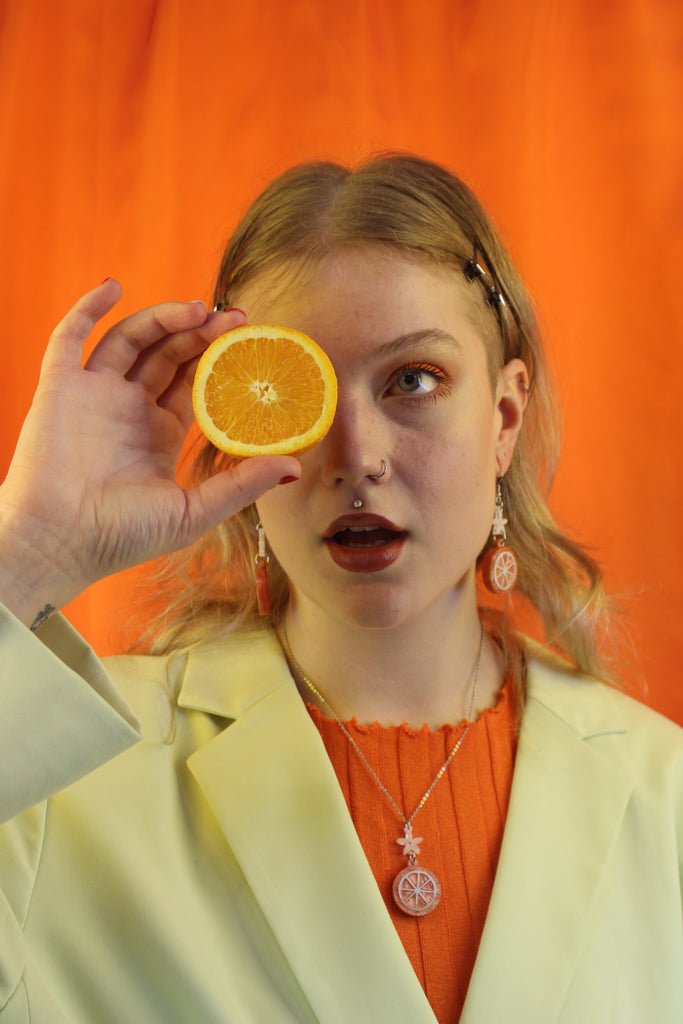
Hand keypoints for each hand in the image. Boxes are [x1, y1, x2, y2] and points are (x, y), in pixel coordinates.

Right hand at [0, 280, 299, 623]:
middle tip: (236, 319)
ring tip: (199, 309)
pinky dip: (88, 308)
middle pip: (169, 353)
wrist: (60, 544)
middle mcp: (129, 407)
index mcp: (159, 432)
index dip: (220, 357)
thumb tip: (296, 467)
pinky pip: (70, 337)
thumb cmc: (123, 537)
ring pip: (131, 339)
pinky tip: (114, 287)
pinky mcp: (59, 387)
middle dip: (202, 332)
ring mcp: (93, 394)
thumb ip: (242, 485)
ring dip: (163, 317)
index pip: (195, 381)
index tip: (250, 339)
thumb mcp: (194, 511)